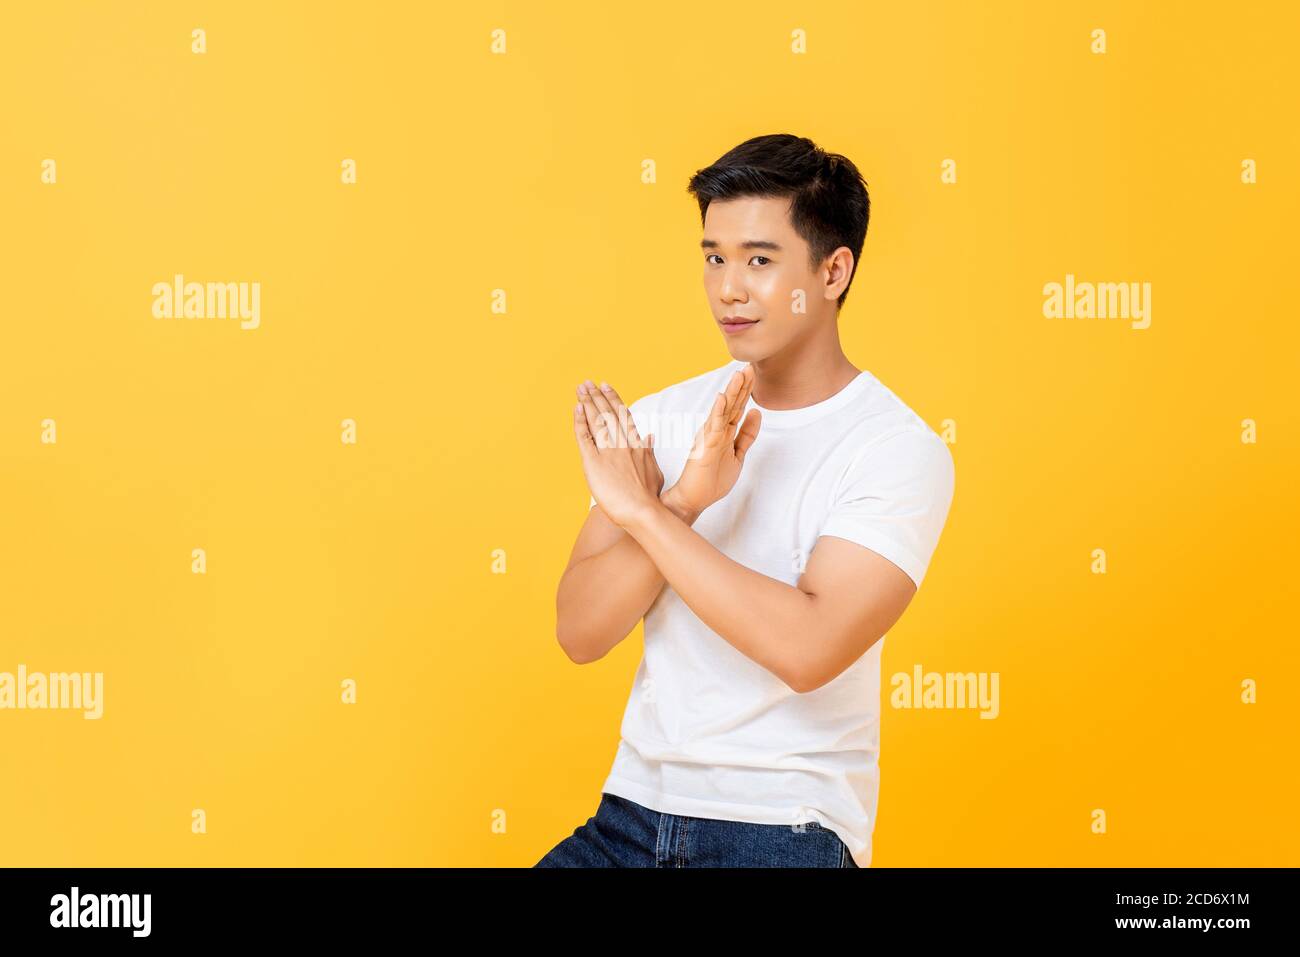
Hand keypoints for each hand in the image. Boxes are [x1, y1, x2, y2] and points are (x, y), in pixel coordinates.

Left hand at [573, 379, 661, 527]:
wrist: (643, 512)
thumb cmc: (650, 497)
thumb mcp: (654, 470)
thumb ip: (649, 451)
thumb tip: (649, 437)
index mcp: (637, 444)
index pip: (623, 415)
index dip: (613, 399)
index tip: (606, 387)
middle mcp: (623, 443)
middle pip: (608, 413)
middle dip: (597, 396)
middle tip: (587, 383)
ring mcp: (608, 451)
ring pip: (596, 420)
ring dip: (587, 402)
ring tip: (580, 389)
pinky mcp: (594, 462)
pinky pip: (585, 437)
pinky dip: (580, 421)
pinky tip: (577, 409)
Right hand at [664, 364, 760, 514]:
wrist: (693, 499)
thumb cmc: (712, 480)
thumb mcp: (738, 454)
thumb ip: (747, 435)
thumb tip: (757, 413)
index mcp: (723, 432)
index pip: (737, 407)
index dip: (745, 390)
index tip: (752, 373)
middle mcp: (715, 431)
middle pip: (731, 404)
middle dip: (741, 386)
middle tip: (749, 366)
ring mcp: (709, 437)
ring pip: (722, 411)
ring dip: (731, 392)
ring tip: (738, 374)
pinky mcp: (704, 447)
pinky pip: (712, 427)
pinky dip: (717, 412)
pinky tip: (722, 398)